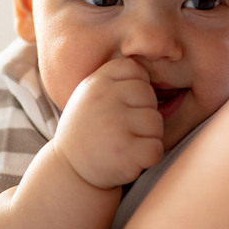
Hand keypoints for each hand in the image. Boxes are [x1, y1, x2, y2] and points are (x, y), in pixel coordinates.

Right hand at [51, 57, 163, 189]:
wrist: (69, 170)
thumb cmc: (89, 129)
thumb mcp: (91, 94)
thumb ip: (116, 79)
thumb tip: (159, 59)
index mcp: (97, 82)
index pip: (137, 71)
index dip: (136, 90)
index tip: (122, 106)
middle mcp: (105, 99)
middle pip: (150, 97)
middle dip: (143, 114)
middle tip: (124, 129)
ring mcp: (115, 125)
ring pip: (156, 123)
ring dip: (147, 137)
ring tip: (125, 143)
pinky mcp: (125, 153)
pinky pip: (156, 149)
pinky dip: (148, 158)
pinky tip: (129, 159)